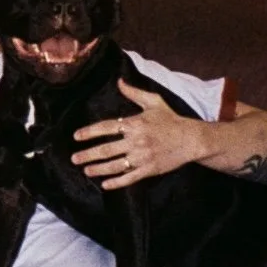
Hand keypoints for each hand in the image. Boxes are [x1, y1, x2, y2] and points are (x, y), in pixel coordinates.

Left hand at [72, 79, 204, 190]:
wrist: (191, 139)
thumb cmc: (171, 119)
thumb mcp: (153, 102)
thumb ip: (134, 93)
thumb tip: (119, 81)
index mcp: (135, 124)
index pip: (106, 128)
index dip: (89, 132)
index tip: (76, 137)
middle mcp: (136, 141)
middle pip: (106, 149)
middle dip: (88, 155)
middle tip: (74, 158)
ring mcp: (142, 157)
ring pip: (115, 165)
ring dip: (98, 169)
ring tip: (86, 170)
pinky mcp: (149, 170)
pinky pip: (129, 178)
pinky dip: (116, 182)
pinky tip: (105, 184)